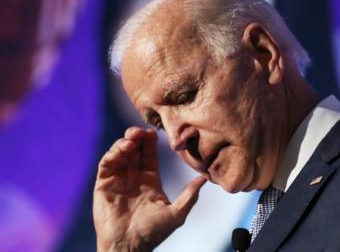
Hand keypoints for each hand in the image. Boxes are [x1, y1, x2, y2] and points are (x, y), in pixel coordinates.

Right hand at [93, 127, 205, 251]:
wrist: (128, 246)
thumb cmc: (153, 233)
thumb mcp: (176, 213)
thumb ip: (190, 195)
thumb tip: (205, 179)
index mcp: (150, 181)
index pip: (150, 155)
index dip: (150, 143)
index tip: (153, 132)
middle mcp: (134, 178)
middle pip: (134, 150)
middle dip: (136, 138)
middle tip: (139, 131)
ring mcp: (118, 180)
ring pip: (120, 154)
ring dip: (124, 144)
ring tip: (130, 141)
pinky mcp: (103, 185)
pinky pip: (106, 164)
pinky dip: (112, 154)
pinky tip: (120, 152)